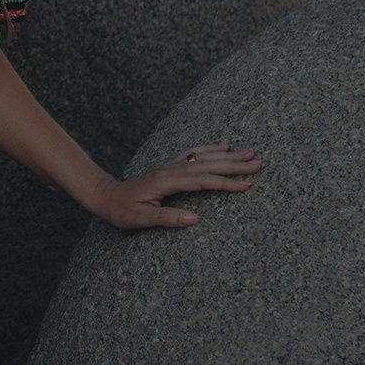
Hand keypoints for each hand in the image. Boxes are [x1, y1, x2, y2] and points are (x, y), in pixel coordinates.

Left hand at [89, 142, 262, 229]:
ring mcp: (171, 166)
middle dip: (234, 164)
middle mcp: (171, 170)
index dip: (225, 183)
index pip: (202, 181)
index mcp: (166, 181)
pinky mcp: (170, 167)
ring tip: (250, 152)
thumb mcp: (142, 219)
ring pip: (203, 157)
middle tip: (259, 163)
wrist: (105, 195)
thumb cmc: (122, 210)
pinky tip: (223, 145)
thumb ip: (168, 218)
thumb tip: (196, 219)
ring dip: (227, 155)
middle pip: (207, 164)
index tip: (247, 185)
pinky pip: (194, 154)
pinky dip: (210, 148)